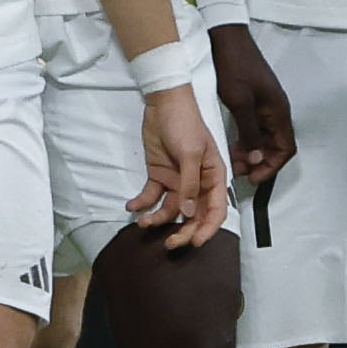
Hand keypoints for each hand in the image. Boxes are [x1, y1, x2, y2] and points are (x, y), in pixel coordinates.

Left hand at [131, 85, 231, 247]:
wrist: (162, 102)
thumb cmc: (185, 123)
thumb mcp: (190, 153)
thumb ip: (190, 184)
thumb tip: (188, 214)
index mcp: (213, 177)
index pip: (216, 210)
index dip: (208, 229)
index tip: (194, 242)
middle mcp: (197, 184)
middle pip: (193, 216)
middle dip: (182, 232)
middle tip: (168, 245)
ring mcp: (177, 181)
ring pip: (170, 210)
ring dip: (157, 219)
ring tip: (143, 223)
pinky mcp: (159, 176)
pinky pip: (151, 196)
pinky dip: (141, 203)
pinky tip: (131, 207)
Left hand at [207, 23, 295, 181]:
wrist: (225, 38)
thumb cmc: (234, 65)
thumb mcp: (240, 103)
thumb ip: (250, 132)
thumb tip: (256, 157)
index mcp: (278, 111)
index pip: (285, 149)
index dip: (272, 166)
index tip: (254, 176)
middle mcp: (276, 110)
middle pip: (275, 146)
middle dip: (259, 161)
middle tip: (239, 171)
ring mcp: (265, 105)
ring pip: (264, 138)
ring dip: (251, 152)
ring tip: (233, 161)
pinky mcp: (255, 100)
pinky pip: (255, 127)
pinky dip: (246, 139)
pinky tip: (231, 144)